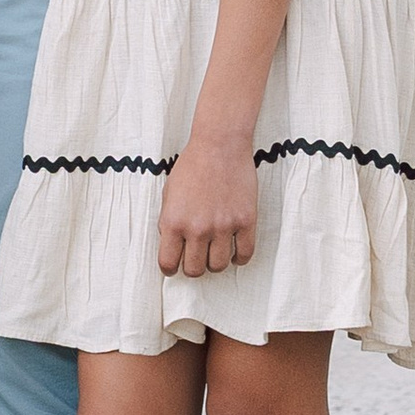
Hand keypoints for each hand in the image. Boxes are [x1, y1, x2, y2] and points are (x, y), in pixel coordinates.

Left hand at [159, 127, 256, 277]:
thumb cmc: (192, 165)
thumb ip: (169, 221)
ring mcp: (223, 226)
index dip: (170, 267)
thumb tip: (172, 245)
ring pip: (219, 266)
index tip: (174, 265)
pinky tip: (234, 249)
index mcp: (174, 222)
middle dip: (193, 267)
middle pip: (195, 270)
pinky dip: (239, 257)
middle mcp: (198, 228)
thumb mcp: (168, 193)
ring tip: (214, 250)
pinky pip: (244, 254)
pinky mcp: (245, 221)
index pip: (168, 263)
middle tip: (196, 257)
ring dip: (215, 262)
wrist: (220, 144)